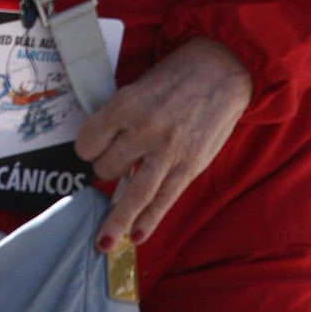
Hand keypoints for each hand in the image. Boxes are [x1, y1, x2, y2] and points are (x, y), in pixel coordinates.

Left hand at [74, 36, 252, 251]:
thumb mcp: (141, 85)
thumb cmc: (178, 73)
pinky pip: (165, 198)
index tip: (91, 149)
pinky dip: (150, 219)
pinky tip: (137, 236)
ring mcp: (168, 150)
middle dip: (106, 169)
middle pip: (107, 166)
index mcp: (126, 104)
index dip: (87, 147)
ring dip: (116, 221)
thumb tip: (106, 144)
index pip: (89, 140)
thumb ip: (123, 115)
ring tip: (103, 244)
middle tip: (113, 165)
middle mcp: (144, 129)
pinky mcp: (190, 164)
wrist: (223, 67)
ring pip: (134, 193)